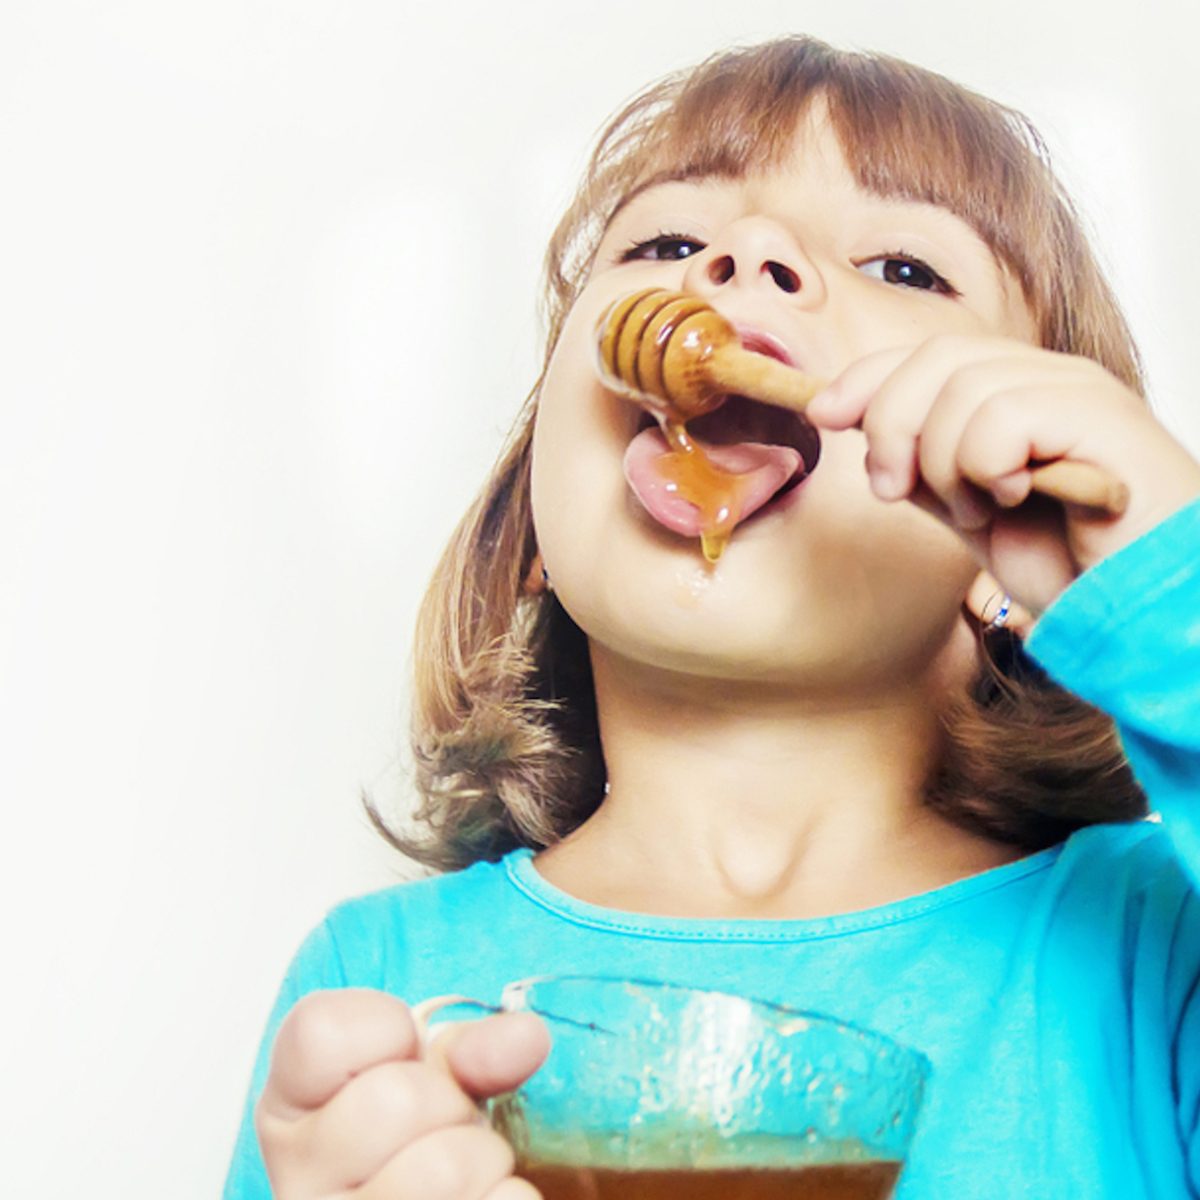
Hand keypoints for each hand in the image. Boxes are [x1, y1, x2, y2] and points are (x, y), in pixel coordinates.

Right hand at [256, 988, 549, 1199]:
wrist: (438, 1199)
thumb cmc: (427, 1140)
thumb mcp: (434, 1077)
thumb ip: (471, 1046)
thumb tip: (525, 1036)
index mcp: (292, 1107)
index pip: (320, 1032)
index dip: (387, 1028)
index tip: (405, 1049)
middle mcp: (297, 1178)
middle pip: (397, 1098)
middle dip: (452, 1102)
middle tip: (446, 1125)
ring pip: (446, 1168)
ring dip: (486, 1161)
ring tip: (468, 1173)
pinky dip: (508, 1198)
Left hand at [806, 335, 1199, 612]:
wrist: (1135, 606)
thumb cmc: (1066, 562)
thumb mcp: (967, 512)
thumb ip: (921, 468)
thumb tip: (857, 423)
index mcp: (1016, 392)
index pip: (927, 352)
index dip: (866, 376)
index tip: (822, 413)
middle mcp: (1049, 378)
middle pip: (935, 357)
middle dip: (891, 423)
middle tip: (892, 487)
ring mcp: (1078, 392)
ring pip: (963, 388)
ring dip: (943, 462)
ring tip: (977, 508)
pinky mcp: (1101, 418)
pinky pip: (1003, 415)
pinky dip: (986, 465)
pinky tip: (1012, 498)